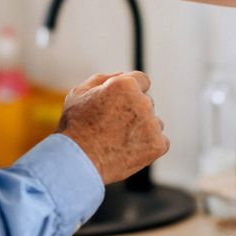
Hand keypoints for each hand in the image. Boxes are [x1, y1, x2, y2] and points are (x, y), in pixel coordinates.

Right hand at [59, 70, 167, 184]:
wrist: (77, 162)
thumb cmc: (74, 127)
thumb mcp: (79, 93)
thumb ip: (102, 79)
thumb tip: (122, 74)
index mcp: (125, 84)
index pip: (142, 80)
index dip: (130, 92)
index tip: (121, 104)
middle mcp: (142, 102)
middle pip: (147, 102)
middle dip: (134, 111)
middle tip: (113, 127)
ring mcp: (152, 124)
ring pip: (154, 123)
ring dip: (142, 129)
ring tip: (118, 141)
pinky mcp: (157, 145)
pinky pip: (160, 141)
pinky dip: (148, 146)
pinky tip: (129, 150)